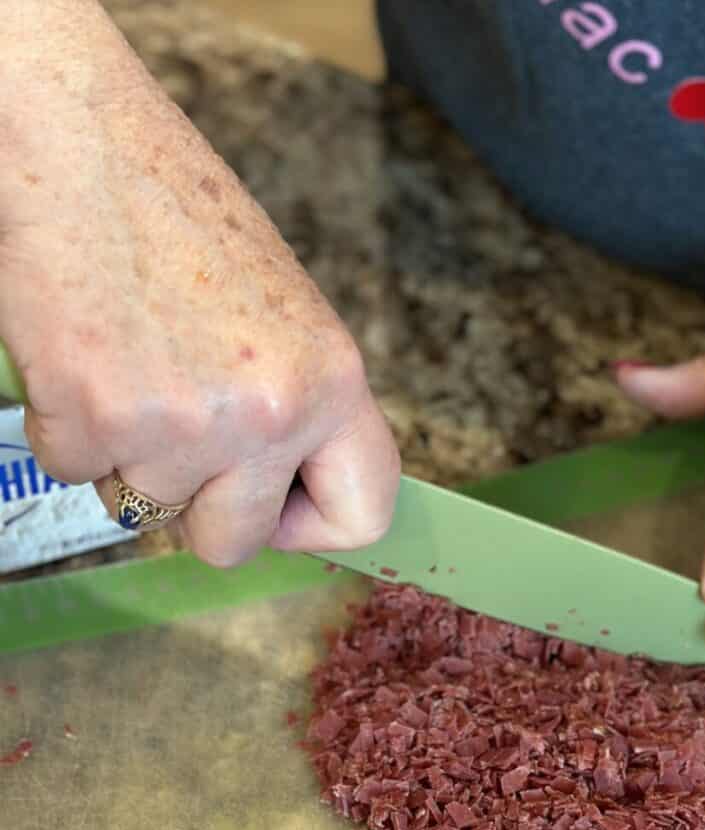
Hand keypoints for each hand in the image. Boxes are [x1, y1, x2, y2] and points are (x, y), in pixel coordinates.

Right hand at [0, 1, 398, 565]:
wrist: (84, 142)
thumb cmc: (187, 221)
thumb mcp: (286, 322)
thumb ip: (302, 414)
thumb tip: (292, 494)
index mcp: (336, 383)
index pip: (365, 515)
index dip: (314, 524)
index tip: (279, 504)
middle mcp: (272, 412)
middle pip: (233, 545)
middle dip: (200, 507)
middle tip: (182, 432)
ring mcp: (181, 421)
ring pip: (146, 506)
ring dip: (131, 453)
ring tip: (133, 361)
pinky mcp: (90, 415)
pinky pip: (78, 472)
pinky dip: (72, 429)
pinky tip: (86, 355)